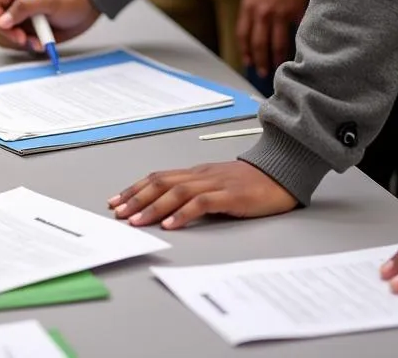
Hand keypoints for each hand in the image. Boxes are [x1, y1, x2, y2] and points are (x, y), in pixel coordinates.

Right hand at [0, 0, 99, 51]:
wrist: (88, 9)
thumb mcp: (49, 0)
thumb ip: (24, 8)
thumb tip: (2, 21)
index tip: (10, 30)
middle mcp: (13, 1)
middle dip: (8, 34)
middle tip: (25, 40)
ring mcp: (19, 17)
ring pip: (3, 35)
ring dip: (18, 43)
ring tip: (38, 42)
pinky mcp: (26, 29)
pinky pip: (16, 43)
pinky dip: (26, 46)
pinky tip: (40, 43)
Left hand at [108, 159, 297, 228]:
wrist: (281, 173)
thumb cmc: (250, 183)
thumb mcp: (217, 186)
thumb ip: (196, 194)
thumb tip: (169, 210)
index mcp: (195, 173)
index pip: (158, 178)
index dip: (135, 189)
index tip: (116, 201)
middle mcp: (200, 175)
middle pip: (161, 183)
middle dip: (136, 198)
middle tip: (118, 213)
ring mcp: (215, 183)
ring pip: (177, 191)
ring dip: (154, 207)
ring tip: (137, 222)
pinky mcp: (230, 195)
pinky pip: (202, 203)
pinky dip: (184, 213)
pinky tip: (171, 224)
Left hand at [236, 0, 313, 77]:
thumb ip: (251, 10)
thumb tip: (252, 30)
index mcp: (248, 6)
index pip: (243, 36)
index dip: (245, 52)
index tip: (248, 62)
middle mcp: (262, 12)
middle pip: (259, 44)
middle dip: (260, 61)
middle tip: (263, 72)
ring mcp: (280, 14)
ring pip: (277, 44)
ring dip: (276, 59)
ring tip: (277, 68)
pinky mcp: (297, 13)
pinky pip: (295, 34)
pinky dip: (295, 46)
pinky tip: (296, 54)